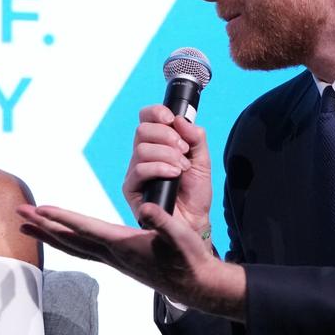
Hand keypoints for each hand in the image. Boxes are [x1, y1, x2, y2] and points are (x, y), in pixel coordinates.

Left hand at [18, 202, 245, 319]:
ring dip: (49, 235)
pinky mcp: (119, 261)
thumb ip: (164, 222)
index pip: (85, 228)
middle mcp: (113, 254)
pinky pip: (84, 251)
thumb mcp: (181, 236)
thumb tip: (146, 210)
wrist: (197, 284)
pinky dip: (67, 242)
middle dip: (43, 225)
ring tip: (28, 226)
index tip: (40, 208)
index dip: (62, 218)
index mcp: (124, 245)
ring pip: (73, 246)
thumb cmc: (190, 259)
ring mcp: (114, 259)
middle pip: (69, 239)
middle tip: (19, 213)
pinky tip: (62, 238)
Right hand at [123, 105, 212, 236]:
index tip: (171, 119)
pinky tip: (174, 174)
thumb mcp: (203, 161)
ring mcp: (136, 171)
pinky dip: (159, 168)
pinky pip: (139, 169)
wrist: (195, 221)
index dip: (156, 113)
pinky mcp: (131, 189)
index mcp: (158, 144)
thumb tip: (180, 119)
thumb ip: (196, 137)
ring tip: (182, 168)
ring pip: (142, 149)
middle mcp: (143, 155)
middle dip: (167, 137)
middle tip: (184, 151)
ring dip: (167, 155)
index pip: (147, 118)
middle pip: (142, 130)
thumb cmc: (196, 193)